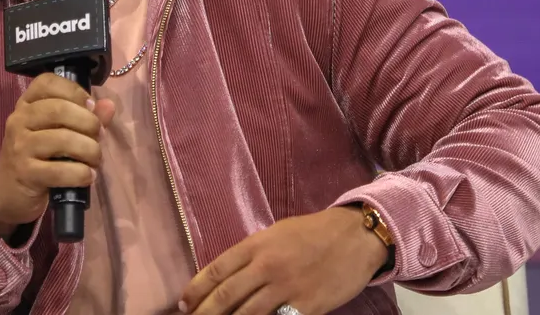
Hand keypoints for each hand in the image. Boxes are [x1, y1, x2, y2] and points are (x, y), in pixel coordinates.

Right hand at [0, 73, 115, 238]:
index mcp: (26, 104)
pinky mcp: (25, 173)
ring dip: (89, 149)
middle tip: (99, 136)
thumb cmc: (39, 155)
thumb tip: (109, 105)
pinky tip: (88, 176)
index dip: (75, 91)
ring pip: (62, 139)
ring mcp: (20, 146)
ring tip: (95, 159)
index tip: (90, 106)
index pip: (47, 82)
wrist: (10, 190)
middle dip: (89, 122)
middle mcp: (19, 120)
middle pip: (59, 110)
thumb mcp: (57, 131)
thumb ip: (85, 116)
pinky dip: (81, 173)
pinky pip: (60, 170)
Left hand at [179, 206, 388, 314]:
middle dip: (205, 313)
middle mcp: (267, 266)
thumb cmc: (313, 232)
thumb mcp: (276, 233)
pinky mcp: (307, 307)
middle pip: (226, 296)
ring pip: (247, 314)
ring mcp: (287, 288)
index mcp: (257, 245)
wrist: (355, 237)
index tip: (184, 304)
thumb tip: (226, 276)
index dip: (196, 289)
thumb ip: (252, 253)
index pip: (216, 270)